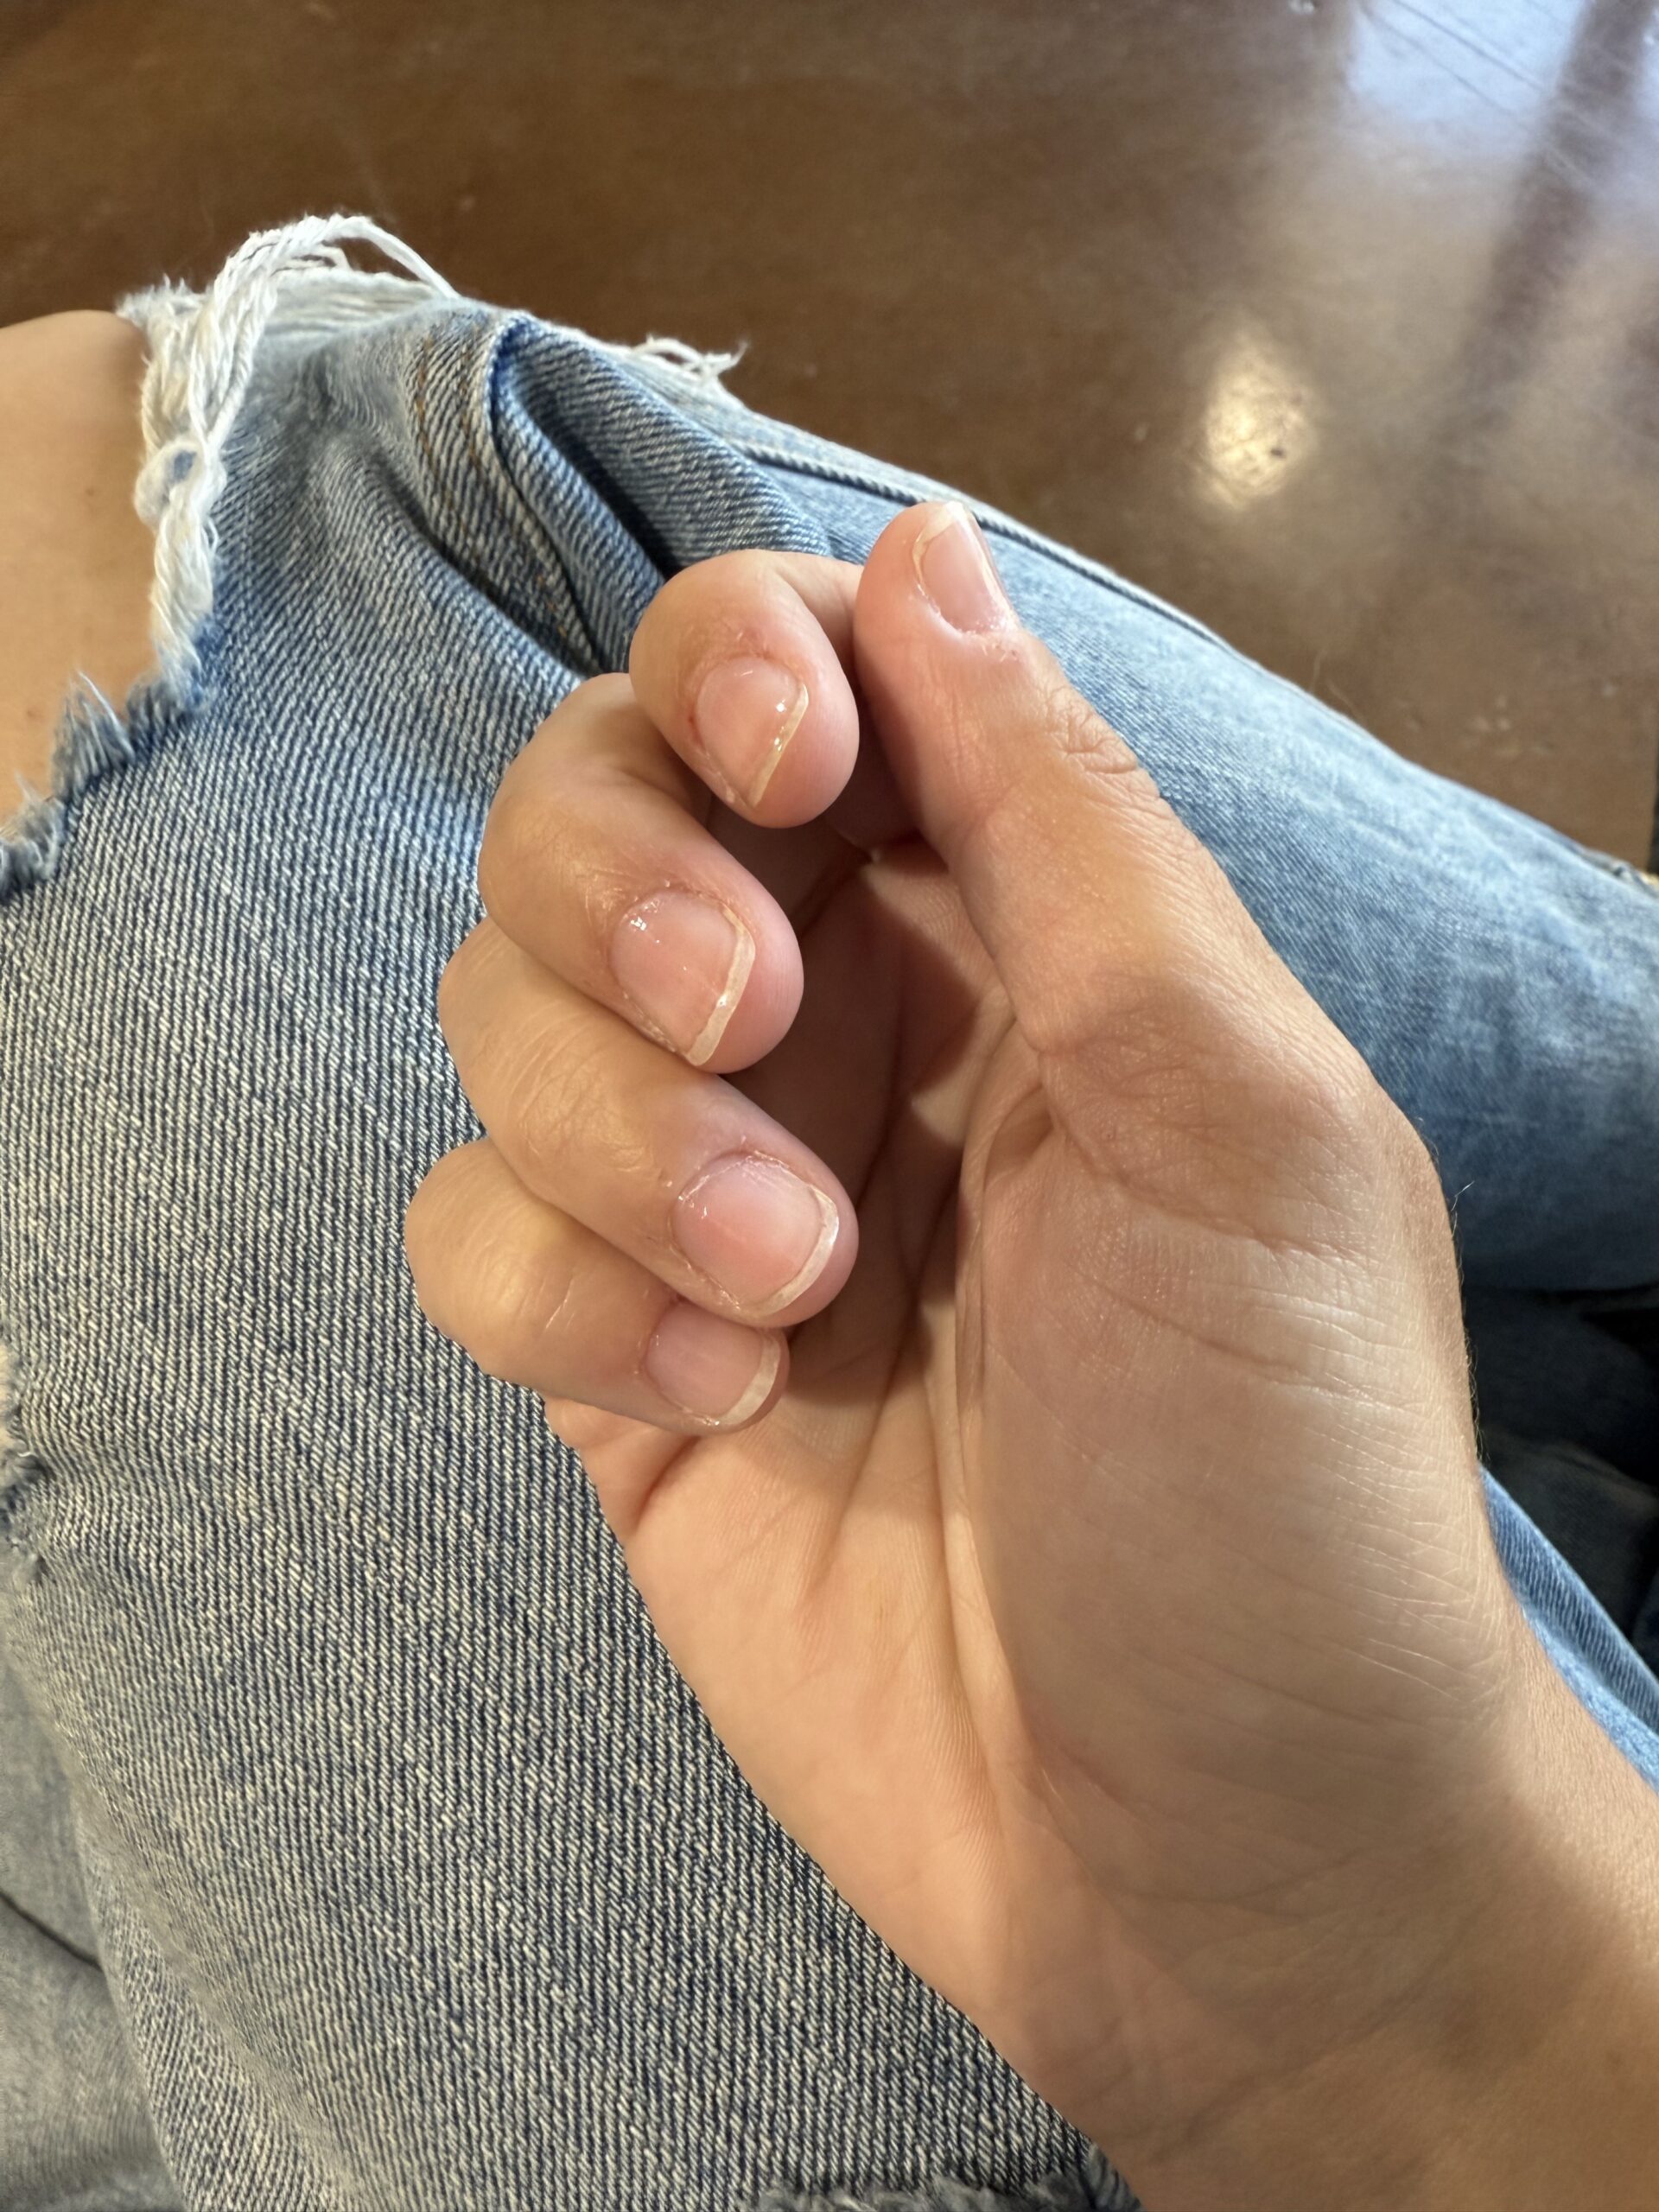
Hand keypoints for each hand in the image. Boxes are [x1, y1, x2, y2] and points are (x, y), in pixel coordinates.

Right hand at [408, 502, 1658, 2208]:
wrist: (1209, 1845)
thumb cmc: (1280, 1474)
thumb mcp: (1237, 1121)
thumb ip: (1070, 829)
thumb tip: (924, 555)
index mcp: (1018, 924)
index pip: (802, 680)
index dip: (740, 666)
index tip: (778, 759)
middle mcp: (847, 1024)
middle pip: (592, 811)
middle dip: (628, 893)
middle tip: (742, 1024)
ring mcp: (711, 1188)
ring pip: (503, 1017)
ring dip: (611, 1134)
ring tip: (785, 1293)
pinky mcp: (616, 1357)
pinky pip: (473, 1235)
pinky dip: (558, 1295)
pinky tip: (715, 1405)